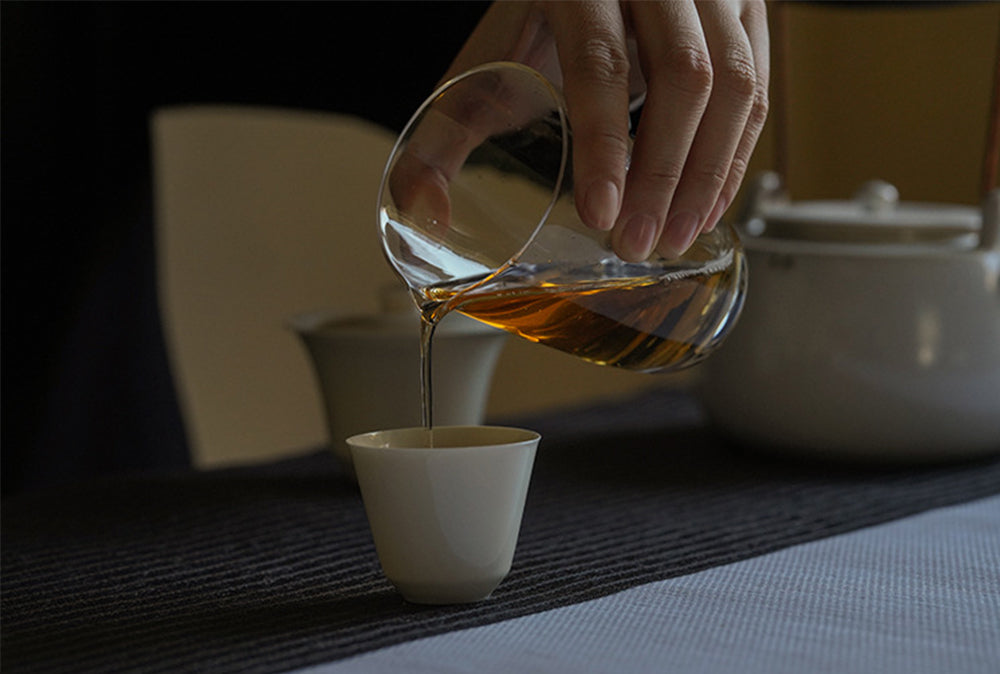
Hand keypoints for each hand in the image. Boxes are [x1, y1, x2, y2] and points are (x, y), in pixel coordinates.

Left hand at [444, 0, 769, 260]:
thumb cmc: (536, 20)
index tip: (601, 213)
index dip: (606, 143)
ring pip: (735, 83)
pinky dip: (736, 153)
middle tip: (638, 243)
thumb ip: (444, 137)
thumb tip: (420, 212)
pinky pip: (757, 86)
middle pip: (683, 77)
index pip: (600, 62)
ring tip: (675, 236)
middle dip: (664, 174)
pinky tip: (708, 203)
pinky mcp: (744, 10)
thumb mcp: (487, 64)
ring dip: (709, 173)